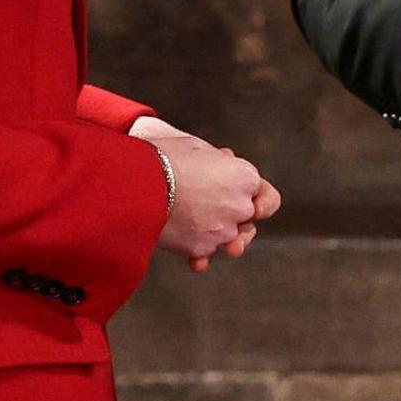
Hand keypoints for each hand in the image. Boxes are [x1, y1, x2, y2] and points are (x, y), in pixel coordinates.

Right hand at [142, 125, 276, 269]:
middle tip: (207, 210)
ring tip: (190, 224)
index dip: (254, 198)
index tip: (239, 198)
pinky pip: (205, 253)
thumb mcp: (195, 147)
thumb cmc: (161, 157)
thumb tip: (226, 159)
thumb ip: (218, 160)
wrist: (134, 183)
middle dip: (230, 216)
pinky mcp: (203, 248)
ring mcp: (224, 230)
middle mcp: (242, 205)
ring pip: (226, 238)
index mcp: (245, 177)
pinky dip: (197, 252)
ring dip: (212, 233)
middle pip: (246, 220)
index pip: (266, 197)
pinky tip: (185, 246)